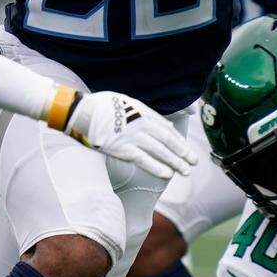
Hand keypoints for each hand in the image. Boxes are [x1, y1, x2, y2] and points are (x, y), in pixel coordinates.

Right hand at [65, 91, 196, 178]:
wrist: (82, 112)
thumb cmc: (102, 106)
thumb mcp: (127, 102)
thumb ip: (146, 112)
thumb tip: (165, 122)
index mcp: (143, 112)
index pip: (166, 128)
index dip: (178, 140)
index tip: (186, 149)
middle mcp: (142, 124)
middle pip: (167, 140)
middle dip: (182, 151)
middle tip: (194, 161)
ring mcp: (133, 137)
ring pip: (160, 151)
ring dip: (175, 161)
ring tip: (186, 171)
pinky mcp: (123, 148)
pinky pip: (144, 160)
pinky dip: (156, 167)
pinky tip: (167, 174)